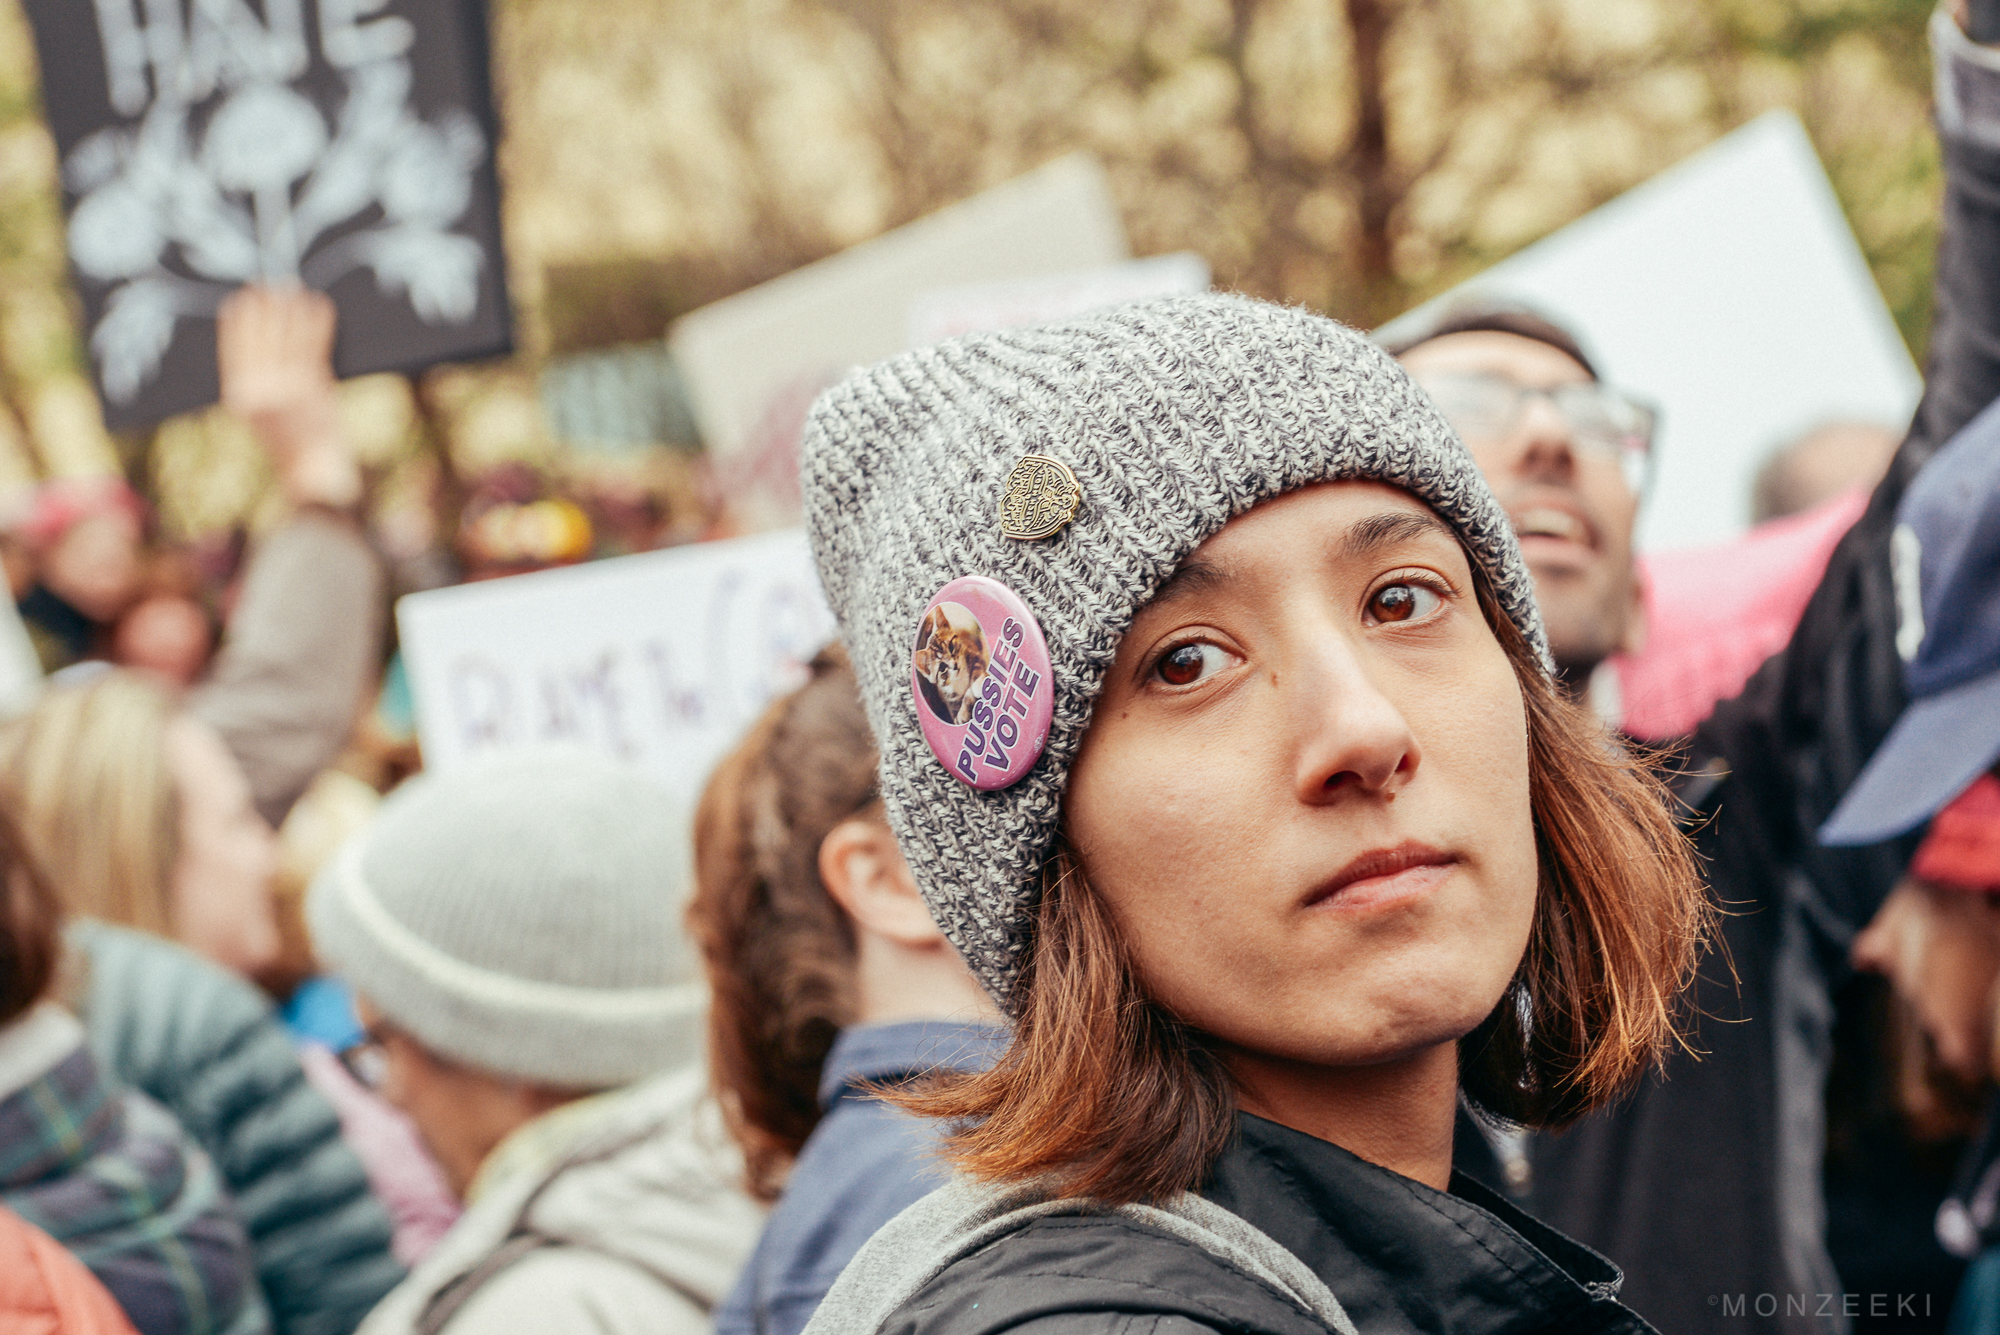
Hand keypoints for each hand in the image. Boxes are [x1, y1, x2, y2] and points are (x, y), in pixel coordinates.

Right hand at [217, 285, 360, 509]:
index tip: (243, 296)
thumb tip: (258, 335)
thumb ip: (255, 381)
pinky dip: (317, 322)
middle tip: (272, 284)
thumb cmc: (287, 441)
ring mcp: (285, 386)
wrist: (311, 471)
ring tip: (295, 289)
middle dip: (266, 304)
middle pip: (259, 332)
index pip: (232, 344)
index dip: (239, 317)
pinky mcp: (313, 386)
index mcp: (238, 394)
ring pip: (287, 333)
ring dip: (292, 306)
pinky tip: (319, 305)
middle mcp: (257, 388)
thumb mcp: (258, 412)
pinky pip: (314, 344)